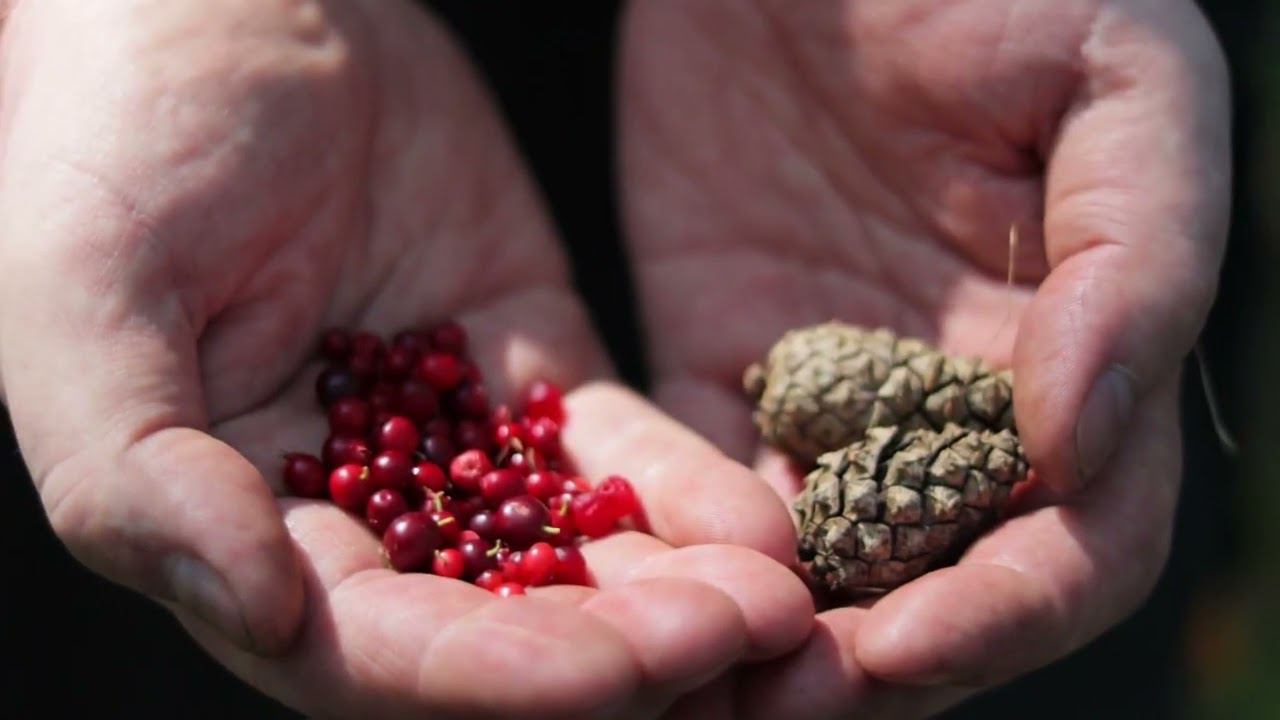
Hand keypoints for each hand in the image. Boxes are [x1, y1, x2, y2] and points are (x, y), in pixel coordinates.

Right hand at [0, 1, 811, 715]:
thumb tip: (260, 616)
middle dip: (615, 648)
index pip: (369, 649)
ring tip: (780, 601)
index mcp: (238, 529)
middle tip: (736, 635)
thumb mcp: (79, 302)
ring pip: (570, 553)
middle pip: (495, 624)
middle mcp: (357, 510)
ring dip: (676, 588)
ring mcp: (454, 442)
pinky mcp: (529, 363)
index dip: (487, 675)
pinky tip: (765, 525)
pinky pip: (615, 446)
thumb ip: (138, 477)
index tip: (610, 673)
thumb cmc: (116, 141)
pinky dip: (688, 489)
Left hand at [621, 0, 1228, 715]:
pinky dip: (678, 558)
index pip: (1074, 548)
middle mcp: (956, 405)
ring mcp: (833, 394)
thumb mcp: (1119, 84)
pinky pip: (701, 487)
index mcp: (1075, 361)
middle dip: (871, 667)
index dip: (1001, 616)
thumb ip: (1133, 262)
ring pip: (816, 571)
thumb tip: (1079, 440)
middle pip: (935, 590)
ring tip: (692, 687)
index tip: (898, 649)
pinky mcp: (722, 360)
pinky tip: (631, 603)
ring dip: (764, 647)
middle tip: (778, 704)